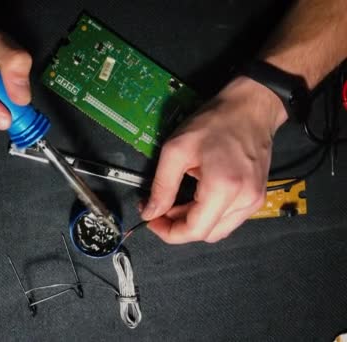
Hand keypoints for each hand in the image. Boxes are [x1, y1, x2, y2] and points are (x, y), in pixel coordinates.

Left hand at [139, 76, 286, 242]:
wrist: (251, 108)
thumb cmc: (214, 123)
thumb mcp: (176, 150)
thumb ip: (162, 186)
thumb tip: (150, 213)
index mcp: (223, 188)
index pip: (194, 230)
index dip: (169, 233)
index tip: (152, 220)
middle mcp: (244, 200)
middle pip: (206, 234)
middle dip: (178, 227)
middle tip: (160, 209)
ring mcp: (254, 200)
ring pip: (218, 230)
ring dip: (193, 222)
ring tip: (176, 202)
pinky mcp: (257, 197)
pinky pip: (229, 219)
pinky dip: (209, 215)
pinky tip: (196, 199)